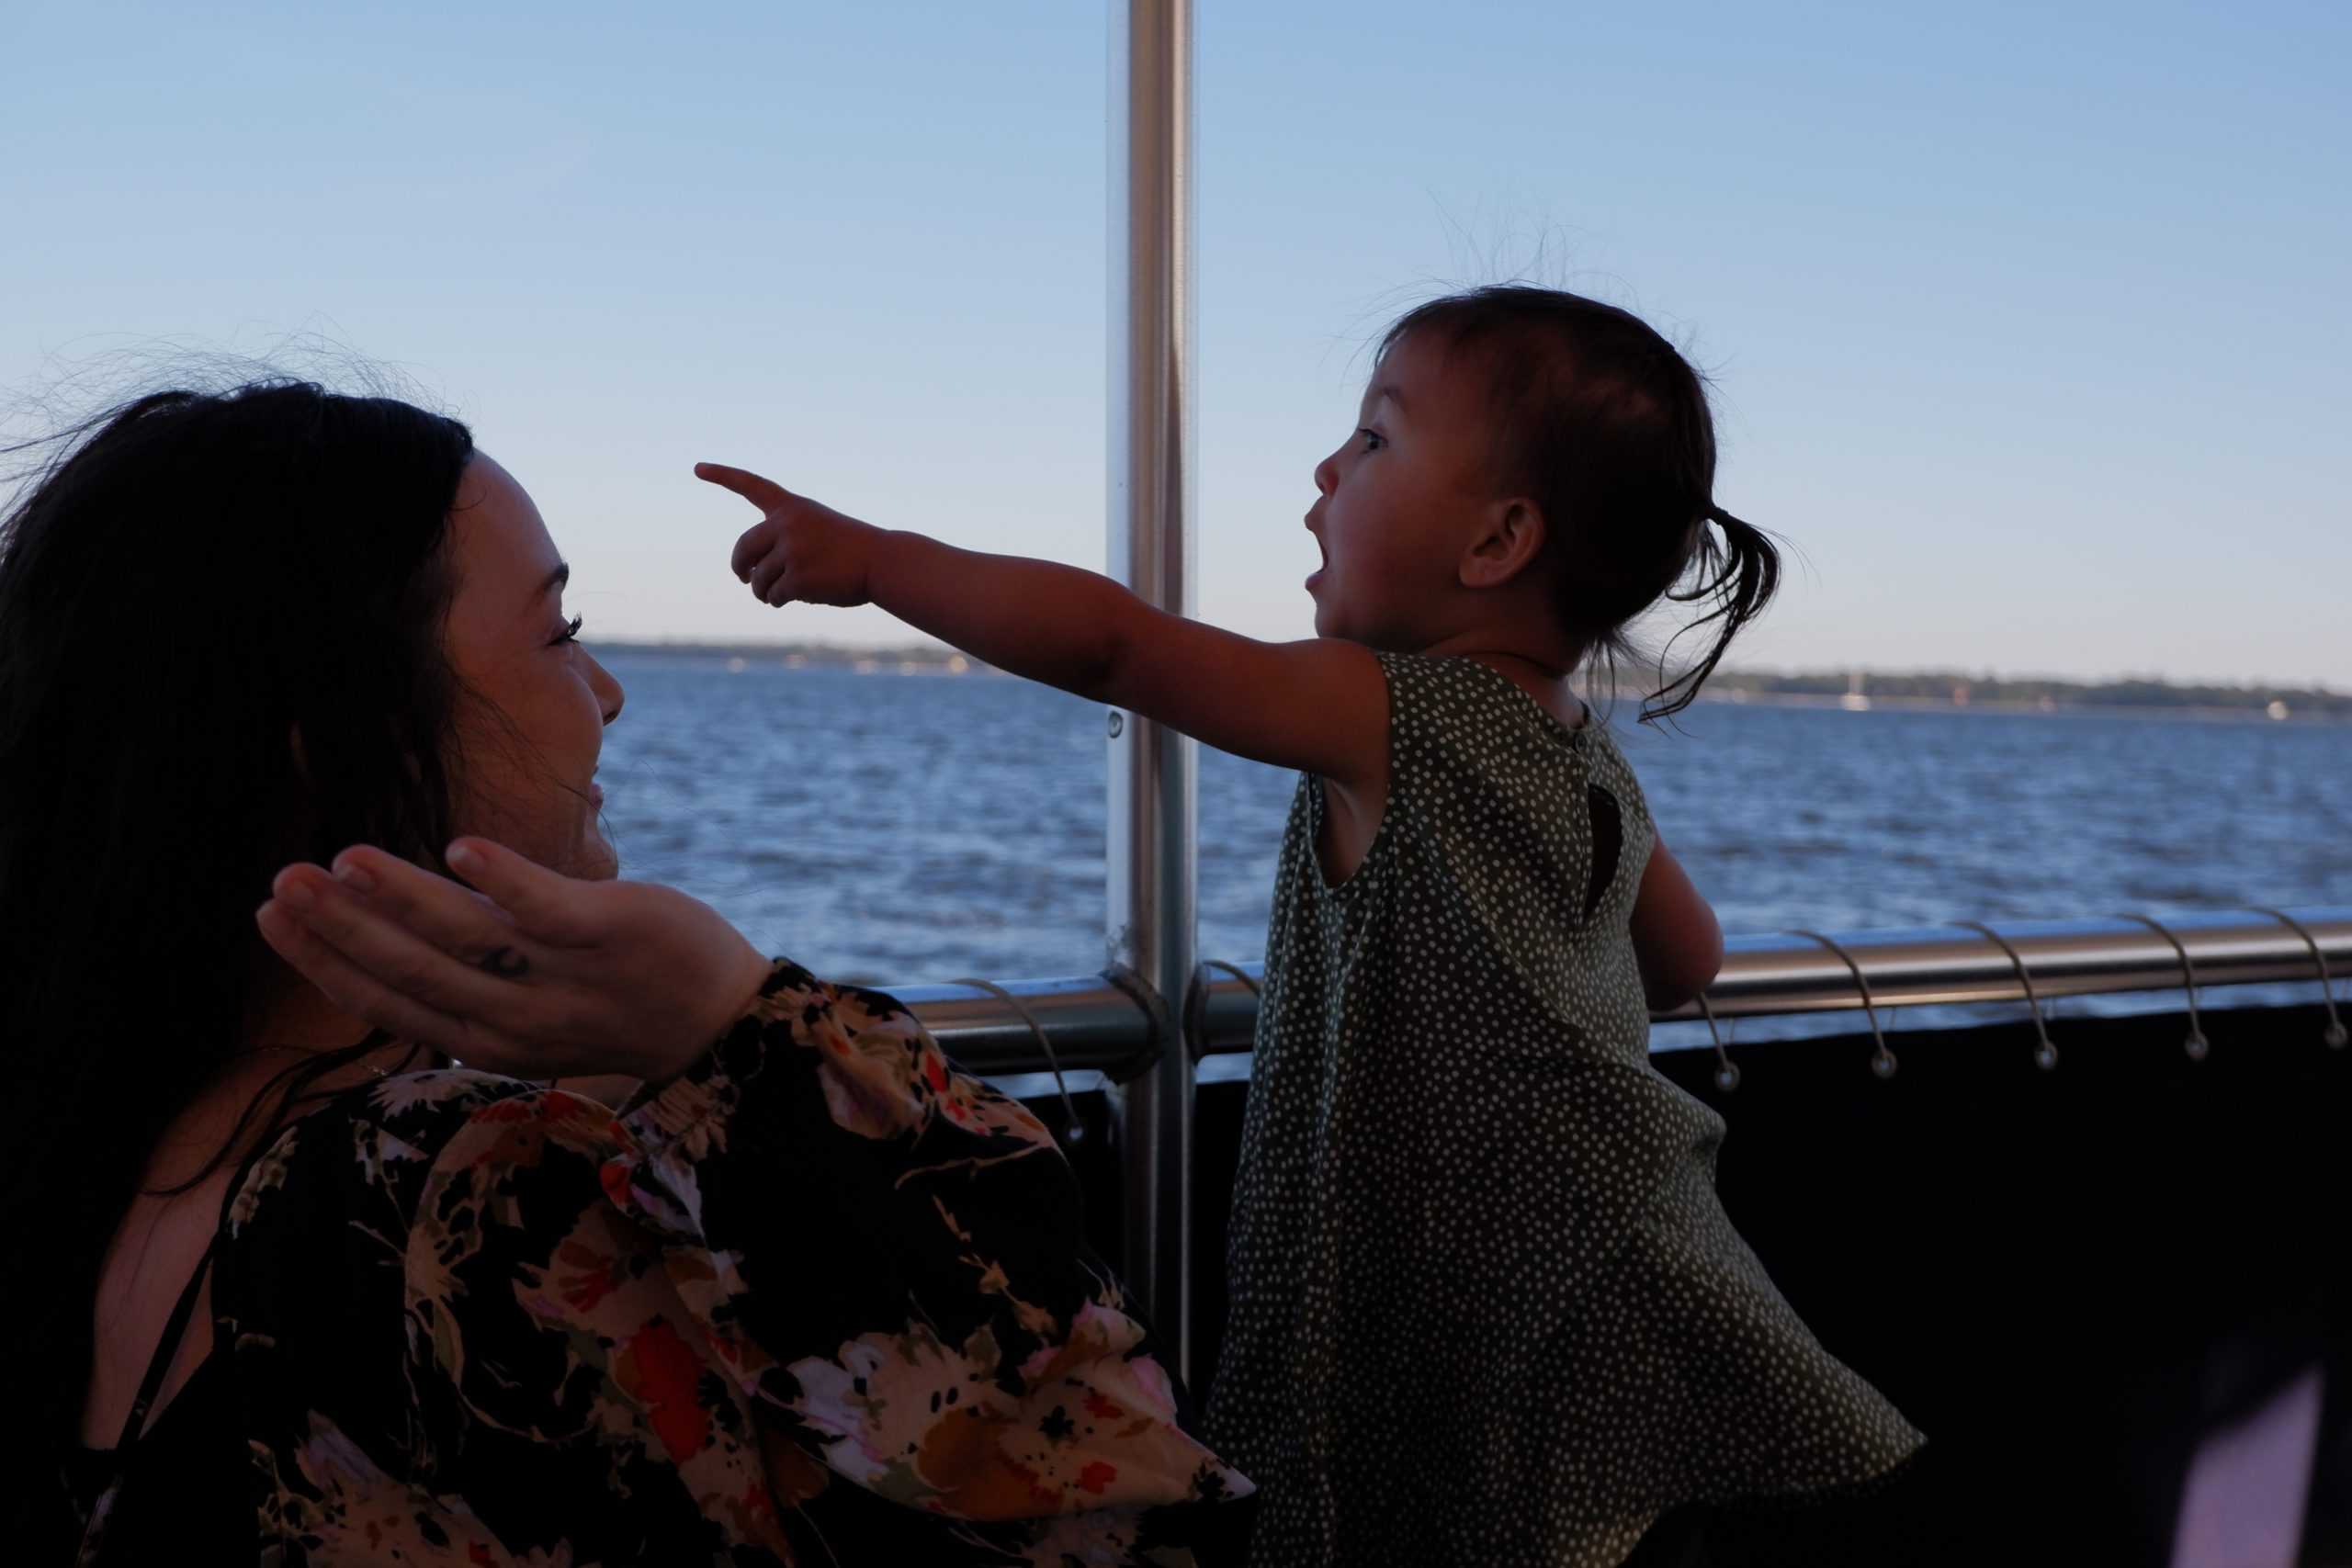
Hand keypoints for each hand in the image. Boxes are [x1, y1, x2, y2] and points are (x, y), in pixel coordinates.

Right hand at [255, 838, 773, 1084]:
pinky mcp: (612, 933)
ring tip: (342, 859)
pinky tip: (459, 846)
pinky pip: (550, 908)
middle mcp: (517, 1018)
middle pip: (412, 972)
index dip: (325, 962)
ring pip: (468, 940)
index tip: (270, 917)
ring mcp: (566, 975)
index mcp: (487, 1039)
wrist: (719, 1016)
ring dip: (400, 897)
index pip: (388, 1003)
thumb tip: (385, 935)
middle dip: (339, 928)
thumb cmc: (608, 999)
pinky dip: (505, 880)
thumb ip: (464, 977)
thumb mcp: (526, 1009)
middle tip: (279, 883)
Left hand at [700, 461, 884, 607]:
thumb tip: (753, 582)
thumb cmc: (852, 549)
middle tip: (743, 578)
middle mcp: (787, 524)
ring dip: (762, 591)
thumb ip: (784, 542)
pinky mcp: (798, 577)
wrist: (883, 562)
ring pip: (758, 578)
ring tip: (775, 596)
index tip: (698, 468)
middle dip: (740, 567)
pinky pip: (775, 595)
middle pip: (743, 547)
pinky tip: (794, 598)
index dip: (723, 476)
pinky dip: (779, 600)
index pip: (751, 485)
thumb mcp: (818, 530)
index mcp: (792, 507)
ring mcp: (792, 550)